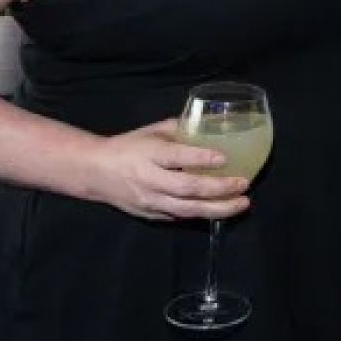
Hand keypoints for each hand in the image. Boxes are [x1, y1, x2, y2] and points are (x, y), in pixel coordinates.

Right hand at [82, 119, 249, 221]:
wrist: (95, 172)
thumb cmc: (128, 146)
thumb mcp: (151, 131)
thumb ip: (180, 129)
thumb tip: (211, 124)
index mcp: (149, 154)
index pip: (177, 157)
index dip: (201, 159)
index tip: (225, 158)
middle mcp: (149, 180)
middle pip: (187, 189)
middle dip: (218, 189)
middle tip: (244, 184)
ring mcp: (150, 201)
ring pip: (187, 209)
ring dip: (218, 208)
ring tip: (242, 203)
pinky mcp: (151, 215)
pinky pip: (180, 216)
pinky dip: (202, 214)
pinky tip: (222, 210)